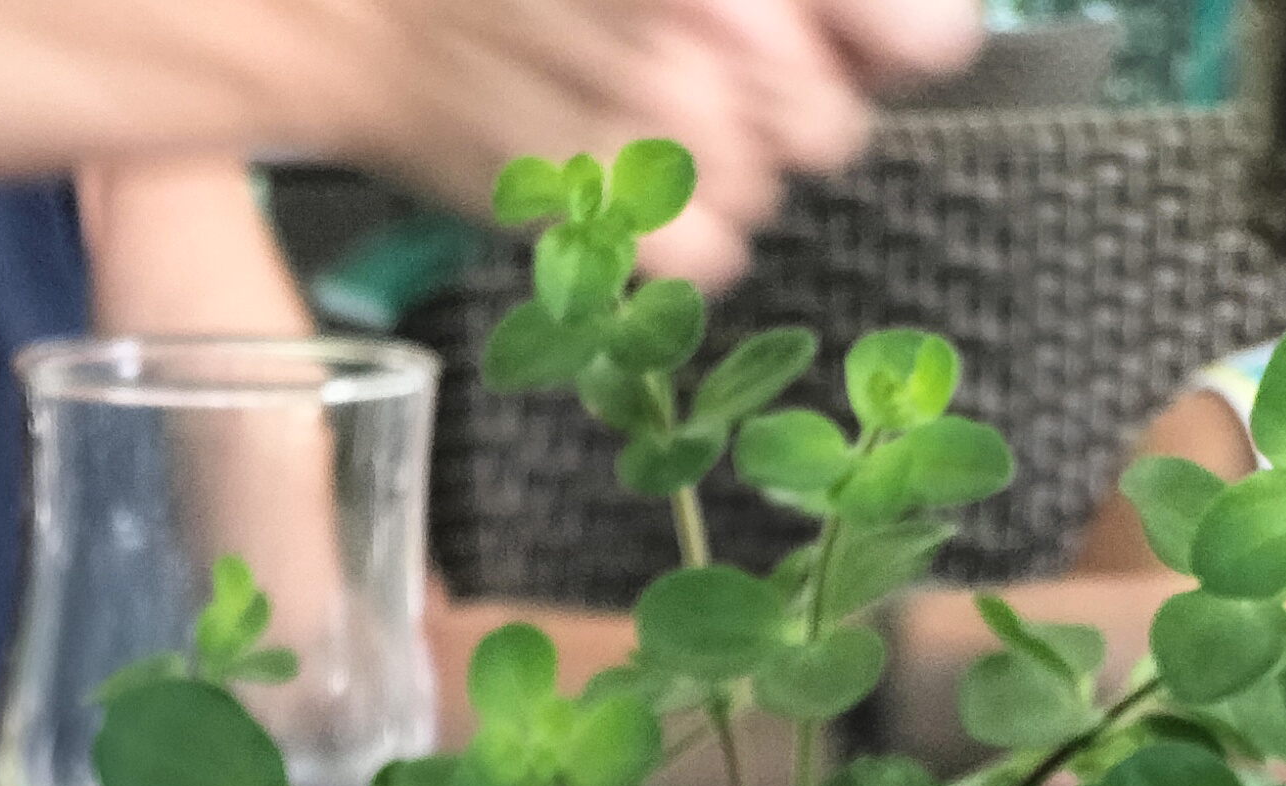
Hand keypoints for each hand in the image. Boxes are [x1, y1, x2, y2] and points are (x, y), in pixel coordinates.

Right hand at [326, 0, 983, 264]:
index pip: (923, 34)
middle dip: (785, 105)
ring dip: (716, 168)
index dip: (894, 41)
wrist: (362, 6)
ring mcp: (658, 130)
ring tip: (630, 111)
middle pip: (835, 128)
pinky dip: (670, 238)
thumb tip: (922, 42)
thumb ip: (821, 5)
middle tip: (700, 67)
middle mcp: (717, 26)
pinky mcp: (602, 219)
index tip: (862, 45)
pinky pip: (703, 260)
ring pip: (766, 195)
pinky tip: (618, 179)